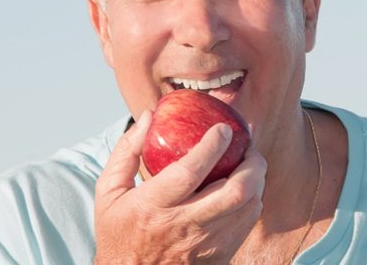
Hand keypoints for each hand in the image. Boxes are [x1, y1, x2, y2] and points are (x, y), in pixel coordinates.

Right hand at [94, 110, 266, 263]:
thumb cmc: (119, 231)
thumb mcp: (109, 190)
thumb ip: (126, 150)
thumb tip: (148, 116)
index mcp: (153, 205)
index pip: (189, 171)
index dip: (212, 146)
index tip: (223, 128)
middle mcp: (183, 226)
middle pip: (234, 192)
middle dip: (251, 164)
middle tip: (249, 148)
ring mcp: (204, 246)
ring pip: (247, 208)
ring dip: (257, 180)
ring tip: (250, 164)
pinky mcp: (218, 257)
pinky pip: (247, 224)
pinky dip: (253, 201)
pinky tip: (246, 189)